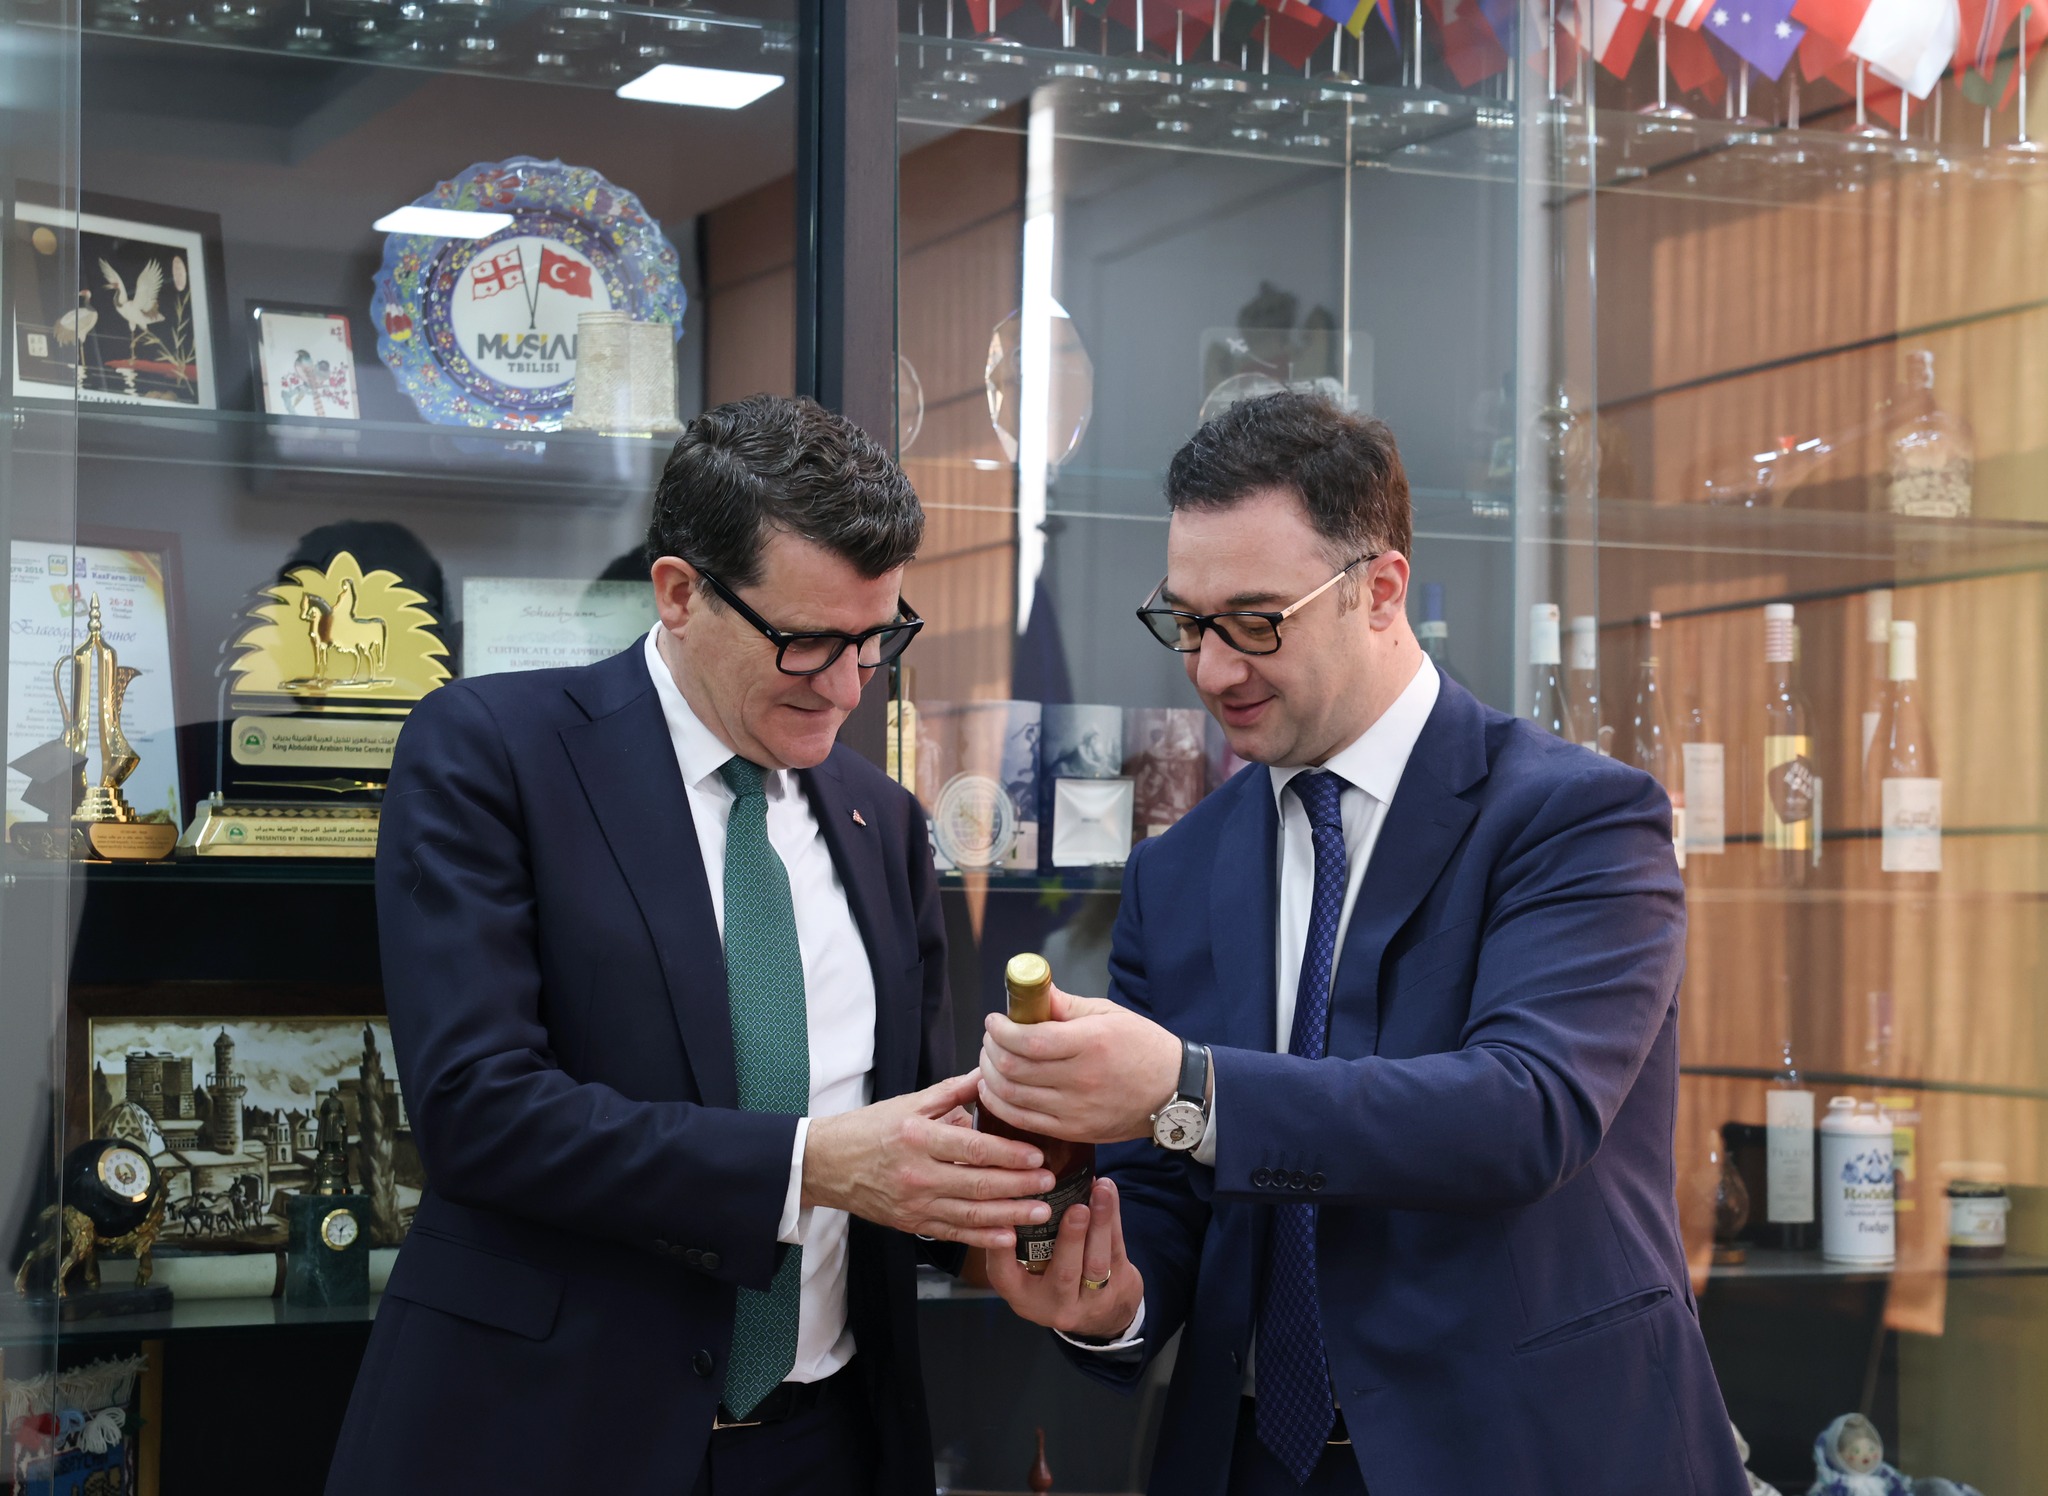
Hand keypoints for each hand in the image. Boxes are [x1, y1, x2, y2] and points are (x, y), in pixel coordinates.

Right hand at [803, 1073, 1054, 1249]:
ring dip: (1009, 1215)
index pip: (973, 1148)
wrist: (827, 1164)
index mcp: (919, 1136)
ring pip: (970, 1214)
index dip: (1009, 1155)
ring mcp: (914, 1203)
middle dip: (1019, 1186)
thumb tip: (990, 1074)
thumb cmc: (869, 1129)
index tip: (1037, 1156)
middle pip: (978, 1184)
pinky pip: (953, 1232)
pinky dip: (982, 1237)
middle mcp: (918, 1173)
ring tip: (1040, 1212)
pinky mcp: (911, 1223)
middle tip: (1049, 1184)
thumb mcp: (910, 1103)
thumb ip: (953, 1092)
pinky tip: (1007, 1236)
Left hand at [979, 986, 1182, 1143]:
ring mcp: (1075, 1110)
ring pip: (1011, 1095)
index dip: (1001, 1029)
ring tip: (990, 1059)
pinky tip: (995, 1088)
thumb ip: (1066, 1005)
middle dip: (990, 1048)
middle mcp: (1080, 1079)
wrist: (1175, 1092)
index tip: (995, 1020)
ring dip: (989, 1074)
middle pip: (1012, 1067)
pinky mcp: (1073, 1131)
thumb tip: (1033, 992)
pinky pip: (1022, 1120)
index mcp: (1090, 1043)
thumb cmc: (1143, 1047)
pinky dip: (999, 1103)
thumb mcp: (1109, 1014)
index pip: (1028, 1039)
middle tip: (991, 1037)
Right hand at [984, 1178, 1143, 1339]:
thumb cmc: (1053, 1280)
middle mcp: (1056, 1303)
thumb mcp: (1025, 1274)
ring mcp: (1092, 1300)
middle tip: (1077, 1208)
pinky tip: (1109, 1193)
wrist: (1103, 1313)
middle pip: (1065, 1272)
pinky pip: (1117, 1250)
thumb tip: (1010, 1191)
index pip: (1004, 1276)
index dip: (1001, 1251)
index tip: (1006, 1221)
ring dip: (1101, 1223)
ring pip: (1097, 1262)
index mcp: (1024, 1296)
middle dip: (1072, 1238)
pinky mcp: (1120, 1287)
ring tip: (1101, 1191)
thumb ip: (1013, 1243)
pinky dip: (1114, 1219)